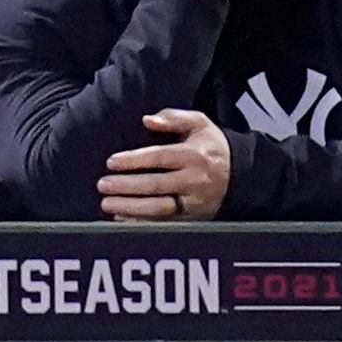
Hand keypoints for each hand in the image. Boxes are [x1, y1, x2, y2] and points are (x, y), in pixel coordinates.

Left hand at [100, 108, 232, 221]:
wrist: (239, 173)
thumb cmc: (211, 145)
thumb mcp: (198, 123)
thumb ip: (173, 118)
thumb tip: (147, 120)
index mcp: (194, 155)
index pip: (159, 158)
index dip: (134, 160)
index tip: (111, 162)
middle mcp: (194, 180)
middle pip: (156, 185)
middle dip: (126, 186)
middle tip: (103, 185)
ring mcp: (194, 202)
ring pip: (159, 208)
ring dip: (131, 208)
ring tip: (108, 204)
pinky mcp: (193, 218)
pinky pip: (165, 223)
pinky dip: (142, 223)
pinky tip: (123, 218)